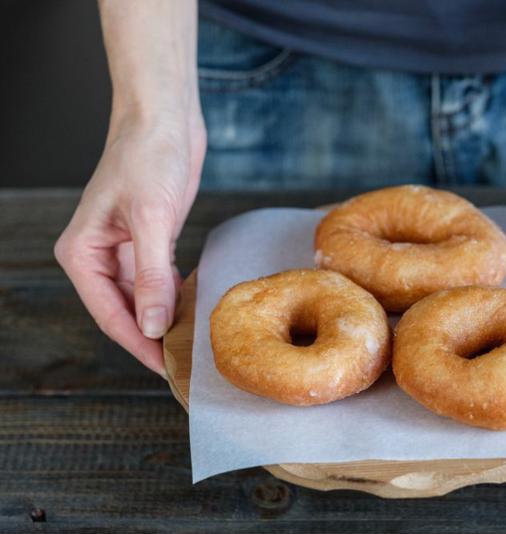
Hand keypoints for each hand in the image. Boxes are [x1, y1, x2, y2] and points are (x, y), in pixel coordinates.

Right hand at [55, 116, 205, 374]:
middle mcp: (98, 256)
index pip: (109, 313)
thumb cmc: (148, 156)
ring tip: (193, 344)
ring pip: (143, 299)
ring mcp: (124, 250)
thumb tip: (152, 326)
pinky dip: (175, 297)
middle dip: (153, 337)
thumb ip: (151, 276)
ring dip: (165, 319)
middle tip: (185, 363)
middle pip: (125, 311)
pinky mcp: (149, 241)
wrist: (164, 118)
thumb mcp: (151, 218)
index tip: (167, 368)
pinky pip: (159, 282)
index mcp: (81, 253)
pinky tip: (194, 310)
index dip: (139, 344)